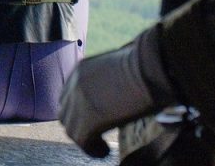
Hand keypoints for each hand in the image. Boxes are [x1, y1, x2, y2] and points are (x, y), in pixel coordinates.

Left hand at [59, 25, 173, 157]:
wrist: (149, 68)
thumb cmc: (145, 63)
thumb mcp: (119, 65)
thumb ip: (111, 76)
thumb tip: (120, 87)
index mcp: (81, 69)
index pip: (69, 94)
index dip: (78, 108)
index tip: (92, 117)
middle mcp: (74, 84)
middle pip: (65, 111)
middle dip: (77, 124)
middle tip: (94, 133)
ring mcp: (79, 102)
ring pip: (71, 128)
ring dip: (84, 139)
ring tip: (100, 145)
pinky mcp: (88, 120)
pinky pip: (83, 141)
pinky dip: (92, 149)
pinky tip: (104, 151)